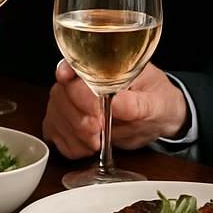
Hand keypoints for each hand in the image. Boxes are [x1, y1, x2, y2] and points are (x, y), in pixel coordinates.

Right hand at [41, 60, 187, 157]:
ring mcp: (67, 101)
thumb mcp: (155, 102)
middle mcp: (77, 81)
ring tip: (97, 142)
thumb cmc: (155, 101)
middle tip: (99, 130)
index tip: (92, 112)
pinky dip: (71, 146)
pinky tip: (88, 147)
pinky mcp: (63, 122)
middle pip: (60, 96)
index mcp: (100, 66)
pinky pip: (55, 135)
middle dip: (78, 119)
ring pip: (56, 116)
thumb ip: (134, 103)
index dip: (76, 88)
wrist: (156, 116)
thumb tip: (112, 103)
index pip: (73, 69)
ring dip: (75, 135)